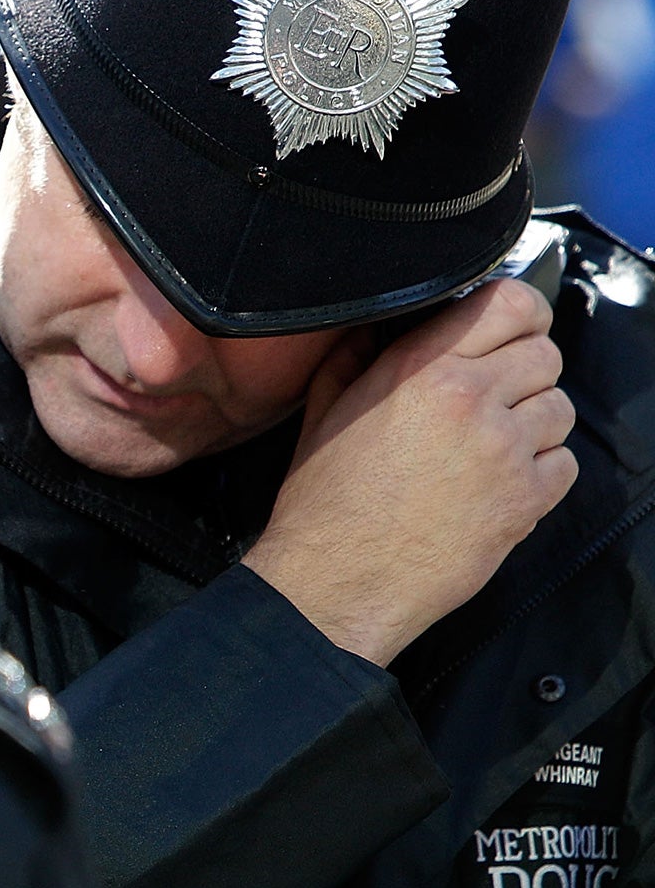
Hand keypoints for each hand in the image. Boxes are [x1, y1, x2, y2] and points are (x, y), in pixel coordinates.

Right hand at [243, 280, 577, 667]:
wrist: (335, 583)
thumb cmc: (323, 507)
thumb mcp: (322, 416)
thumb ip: (352, 361)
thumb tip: (375, 331)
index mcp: (419, 370)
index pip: (510, 304)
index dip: (520, 314)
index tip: (513, 330)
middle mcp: (469, 400)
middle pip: (544, 354)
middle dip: (523, 373)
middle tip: (492, 401)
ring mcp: (503, 451)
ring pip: (559, 408)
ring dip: (532, 424)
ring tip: (489, 449)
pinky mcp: (525, 500)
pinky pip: (564, 464)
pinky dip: (541, 472)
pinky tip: (498, 485)